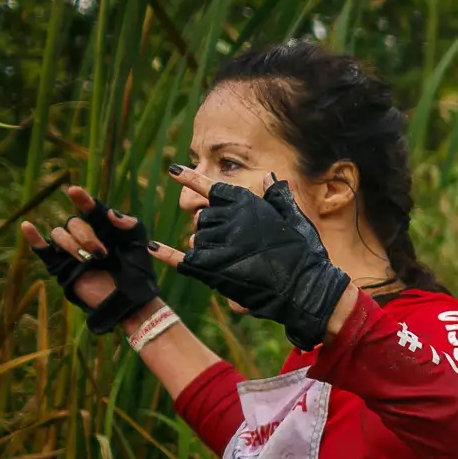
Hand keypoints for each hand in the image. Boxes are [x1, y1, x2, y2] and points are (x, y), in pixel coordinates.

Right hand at [19, 186, 159, 333]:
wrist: (130, 300)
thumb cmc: (138, 272)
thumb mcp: (139, 246)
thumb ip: (130, 226)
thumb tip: (110, 213)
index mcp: (103, 228)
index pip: (90, 209)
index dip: (82, 200)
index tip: (74, 191)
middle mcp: (85, 236)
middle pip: (72, 222)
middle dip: (86, 236)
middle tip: (101, 254)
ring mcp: (71, 251)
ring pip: (58, 234)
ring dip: (72, 245)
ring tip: (89, 260)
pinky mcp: (61, 266)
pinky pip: (43, 250)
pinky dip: (34, 238)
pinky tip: (27, 226)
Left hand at [159, 166, 348, 345]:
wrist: (304, 287)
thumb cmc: (304, 253)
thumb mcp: (294, 218)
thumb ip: (278, 196)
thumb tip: (268, 175)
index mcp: (244, 202)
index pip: (211, 187)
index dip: (191, 178)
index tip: (174, 170)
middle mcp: (226, 218)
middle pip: (205, 219)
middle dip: (217, 231)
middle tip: (242, 248)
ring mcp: (215, 242)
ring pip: (199, 239)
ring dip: (211, 249)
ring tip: (237, 262)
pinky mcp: (208, 267)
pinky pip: (181, 257)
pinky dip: (166, 254)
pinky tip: (153, 247)